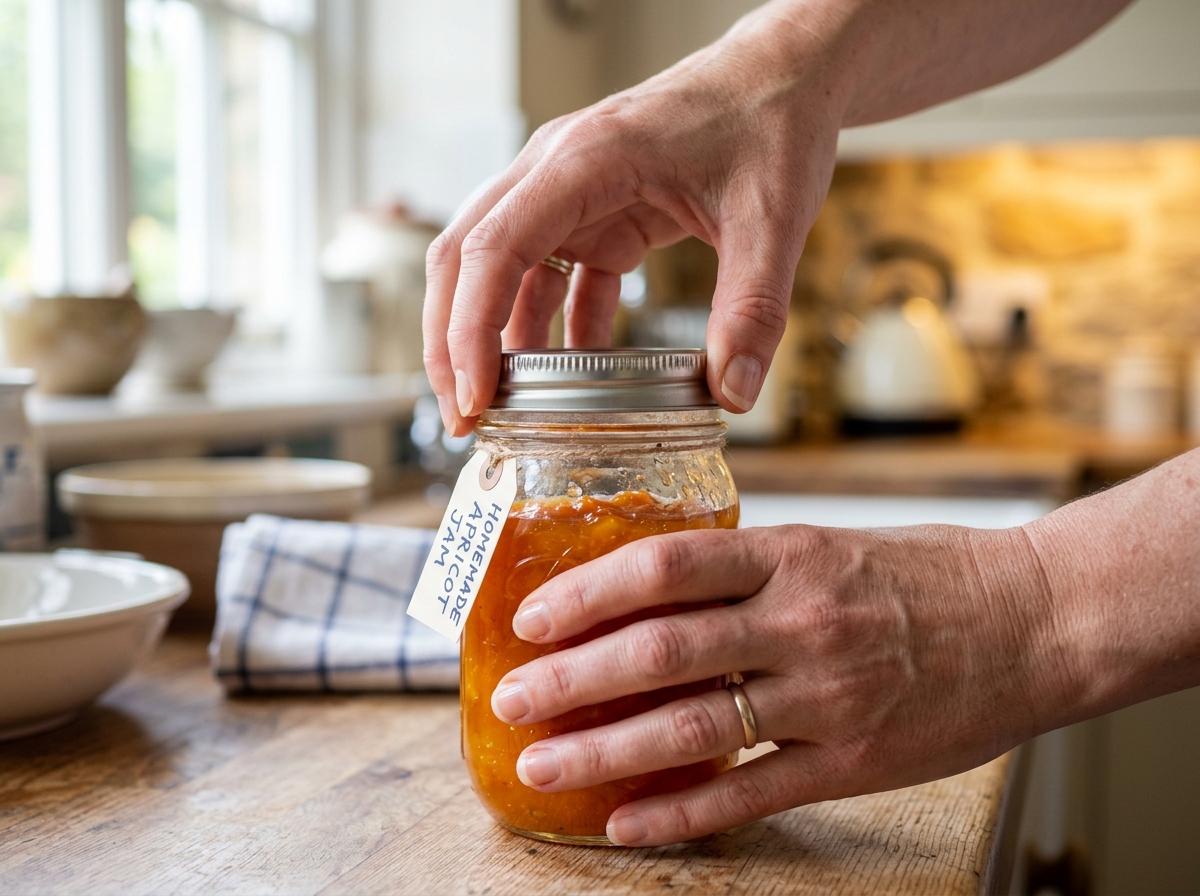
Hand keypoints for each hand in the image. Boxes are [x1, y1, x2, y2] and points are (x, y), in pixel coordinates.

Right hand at [422, 5, 853, 435]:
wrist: (786, 75)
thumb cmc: (771, 120)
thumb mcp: (771, 217)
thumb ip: (752, 307)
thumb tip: (733, 393)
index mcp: (586, 160)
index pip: (494, 248)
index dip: (470, 329)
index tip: (475, 397)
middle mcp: (558, 172)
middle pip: (467, 259)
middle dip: (452, 342)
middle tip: (464, 418)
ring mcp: (570, 194)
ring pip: (498, 271)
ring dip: (491, 340)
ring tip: (500, 412)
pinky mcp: (596, 215)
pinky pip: (553, 280)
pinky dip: (551, 331)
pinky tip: (569, 382)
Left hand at [488, 522, 1071, 845]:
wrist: (1035, 620)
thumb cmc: (927, 573)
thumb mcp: (830, 542)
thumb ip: (747, 566)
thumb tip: (649, 585)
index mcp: (790, 555)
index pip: (666, 566)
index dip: (588, 591)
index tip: (533, 616)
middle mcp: (801, 622)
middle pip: (662, 650)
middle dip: (573, 678)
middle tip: (511, 697)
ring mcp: (826, 696)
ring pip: (693, 727)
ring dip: (605, 751)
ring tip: (542, 765)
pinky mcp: (852, 762)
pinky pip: (750, 792)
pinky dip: (682, 812)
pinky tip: (627, 823)